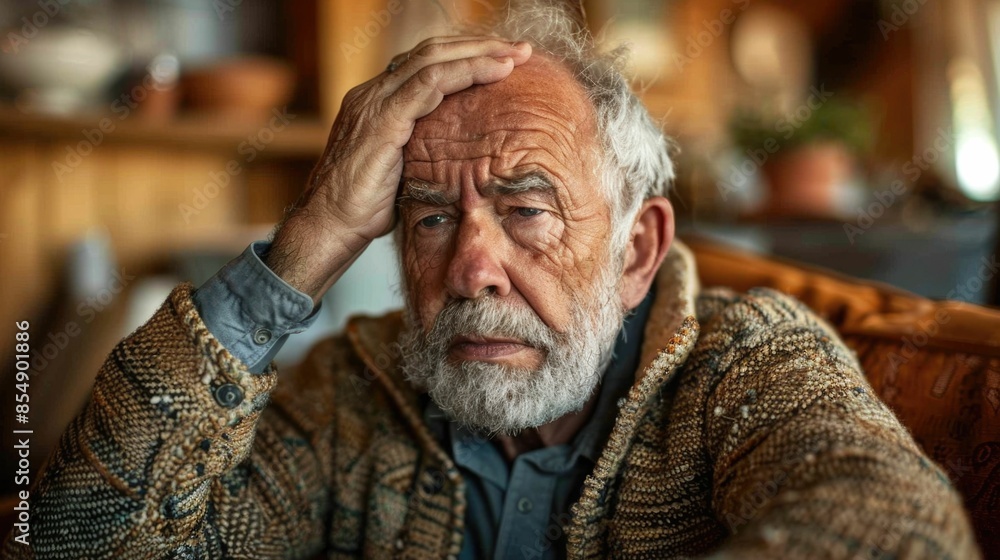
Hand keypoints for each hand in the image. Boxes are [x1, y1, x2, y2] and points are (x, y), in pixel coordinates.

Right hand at [265, 36, 532, 303]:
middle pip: (432, 52)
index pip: (425, 65)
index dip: (465, 58)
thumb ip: (420, 152)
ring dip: (480, 53)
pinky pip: (430, 82)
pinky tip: (496, 70)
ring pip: (434, 59)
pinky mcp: (383, 119)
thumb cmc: (363, 209)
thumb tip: (455, 159)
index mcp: (377, 102)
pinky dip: (467, 71)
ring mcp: (376, 102)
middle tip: (519, 48)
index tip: (502, 61)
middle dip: (479, 46)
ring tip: (516, 53)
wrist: (328, 226)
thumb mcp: (399, 172)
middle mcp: (374, 93)